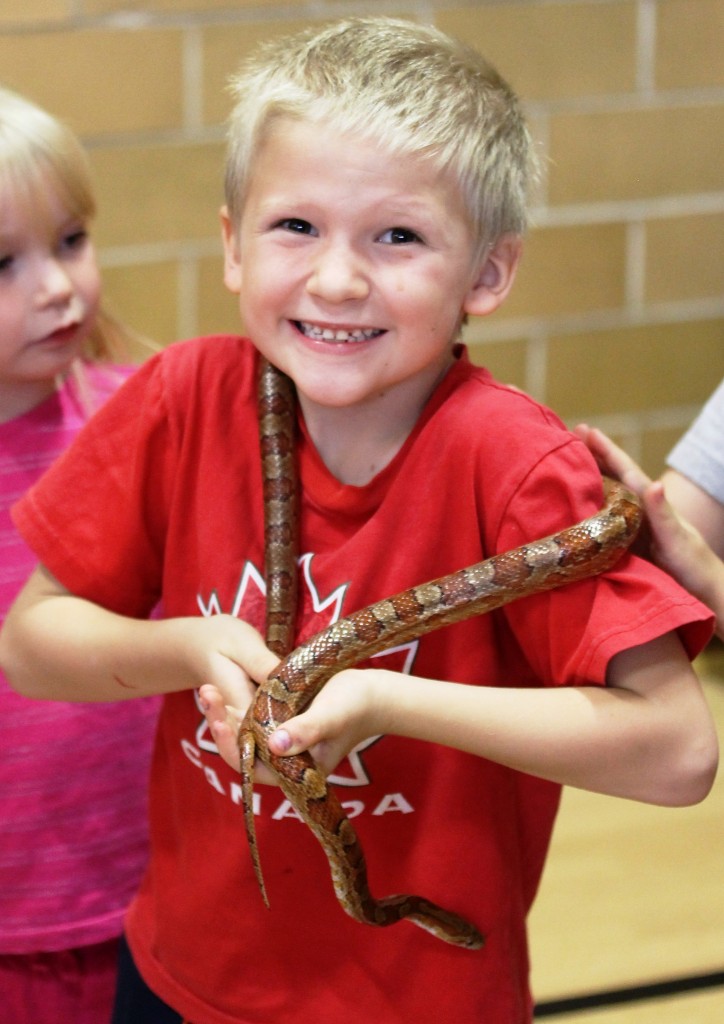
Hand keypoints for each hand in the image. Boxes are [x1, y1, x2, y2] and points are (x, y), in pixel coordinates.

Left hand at [199, 667, 384, 779]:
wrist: (377, 693)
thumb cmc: (357, 706)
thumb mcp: (331, 715)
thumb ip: (306, 731)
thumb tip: (275, 745)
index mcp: (296, 770)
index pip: (252, 767)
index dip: (231, 747)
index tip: (219, 720)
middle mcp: (286, 759)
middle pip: (243, 750)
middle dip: (221, 723)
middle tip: (206, 692)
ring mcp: (285, 741)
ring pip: (246, 733)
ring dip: (226, 713)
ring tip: (208, 689)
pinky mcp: (285, 723)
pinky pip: (255, 720)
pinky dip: (240, 706)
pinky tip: (226, 689)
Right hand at [575, 425, 723, 629]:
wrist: (700, 586)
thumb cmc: (691, 563)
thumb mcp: (676, 538)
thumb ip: (663, 513)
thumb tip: (653, 484)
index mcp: (648, 502)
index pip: (625, 469)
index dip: (605, 449)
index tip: (586, 430)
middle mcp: (638, 507)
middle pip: (613, 473)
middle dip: (593, 453)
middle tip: (571, 433)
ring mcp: (631, 521)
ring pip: (606, 490)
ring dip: (589, 474)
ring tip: (570, 459)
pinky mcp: (626, 538)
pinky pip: (602, 513)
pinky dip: (589, 501)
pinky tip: (577, 501)